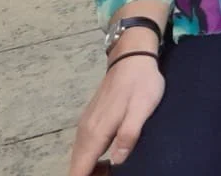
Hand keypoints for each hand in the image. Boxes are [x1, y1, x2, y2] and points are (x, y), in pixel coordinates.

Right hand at [69, 55, 163, 175]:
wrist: (132, 55)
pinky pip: (84, 147)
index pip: (79, 169)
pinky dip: (90, 159)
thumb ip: (129, 134)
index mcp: (96, 131)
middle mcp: (85, 130)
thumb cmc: (140, 82)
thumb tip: (116, 161)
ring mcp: (86, 124)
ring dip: (89, 169)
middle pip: (77, 166)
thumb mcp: (142, 107)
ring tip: (108, 172)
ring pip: (79, 157)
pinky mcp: (91, 120)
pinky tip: (105, 162)